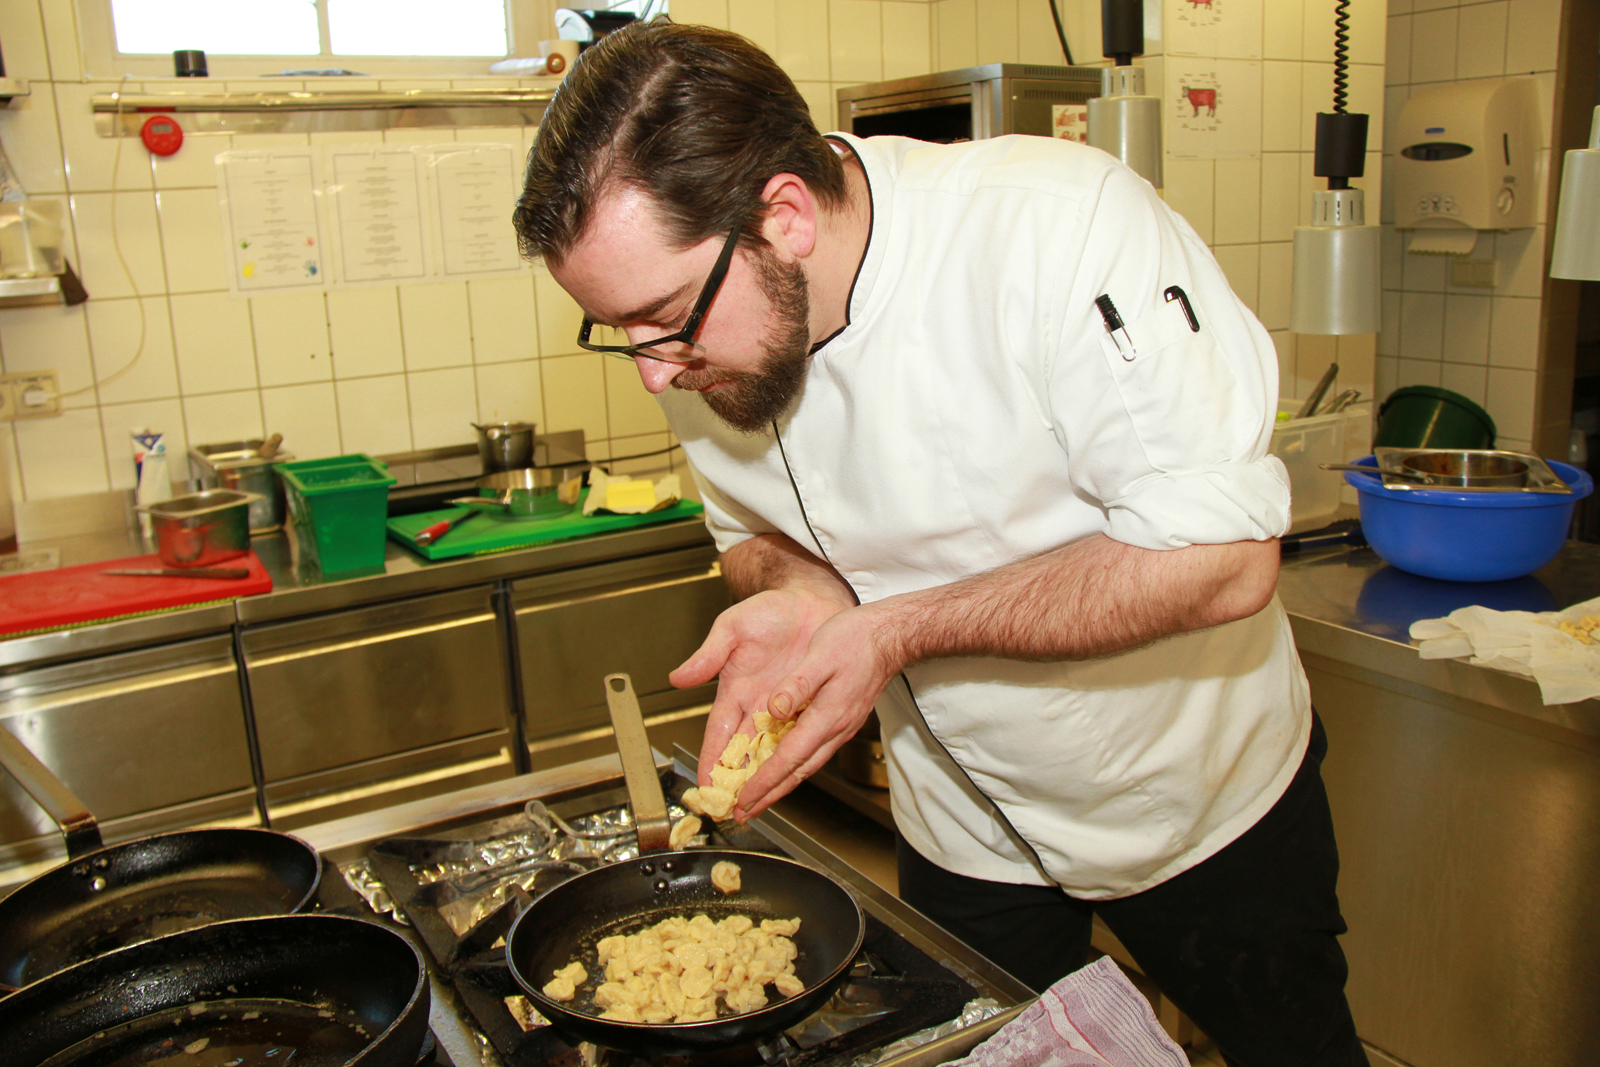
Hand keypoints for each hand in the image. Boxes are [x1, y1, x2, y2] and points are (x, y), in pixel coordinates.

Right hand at [671, 586, 849, 791]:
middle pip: (742, 752)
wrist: (810, 600)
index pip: (719, 734)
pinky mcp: (806, 705)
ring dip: (763, 777)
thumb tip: (679, 677)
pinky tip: (792, 777)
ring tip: (758, 803)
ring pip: (770, 751)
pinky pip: (798, 737)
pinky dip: (793, 758)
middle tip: (729, 808)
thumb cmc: (769, 611)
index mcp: (734, 690)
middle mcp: (757, 704)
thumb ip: (708, 654)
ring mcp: (782, 708)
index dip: (712, 760)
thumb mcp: (732, 627)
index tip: (705, 785)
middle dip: (735, 781)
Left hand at [731, 602, 904, 818]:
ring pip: (807, 765)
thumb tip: (773, 710)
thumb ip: (797, 685)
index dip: (765, 782)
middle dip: (770, 795)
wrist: (889, 636)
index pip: (790, 758)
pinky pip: (814, 752)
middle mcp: (835, 729)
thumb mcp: (820, 655)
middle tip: (745, 813)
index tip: (745, 799)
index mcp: (827, 716)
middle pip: (798, 772)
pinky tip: (784, 766)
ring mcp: (841, 727)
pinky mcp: (842, 721)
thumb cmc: (856, 640)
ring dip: (782, 785)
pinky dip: (795, 766)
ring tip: (759, 798)